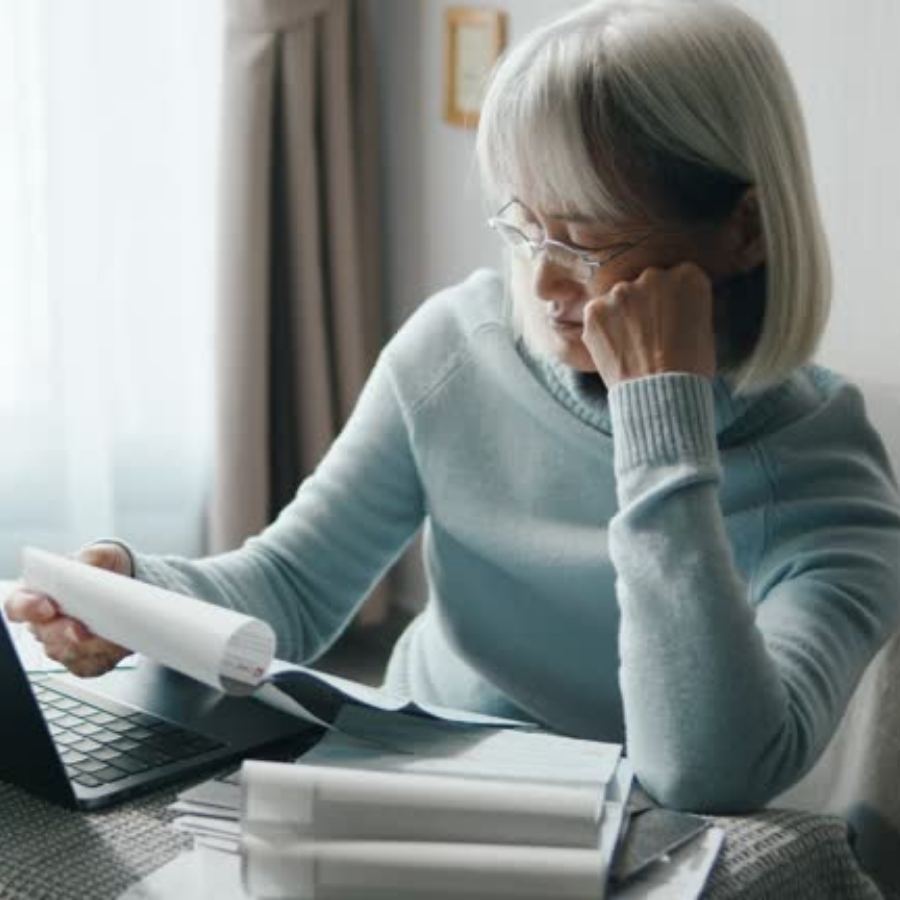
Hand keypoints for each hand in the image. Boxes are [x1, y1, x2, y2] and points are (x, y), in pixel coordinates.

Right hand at [4, 543, 133, 676]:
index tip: (47, 606)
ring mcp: (62, 644)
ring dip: (89, 646)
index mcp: (38, 594)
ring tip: (111, 635)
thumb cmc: (105, 568)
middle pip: (45, 636)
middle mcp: (45, 623)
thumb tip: (86, 566)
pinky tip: (118, 646)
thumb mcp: (102, 554)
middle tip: (82, 630)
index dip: (29, 608)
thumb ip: (91, 558)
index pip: (18, 605)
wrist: (130, 585)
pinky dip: (104, 658)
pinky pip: (89, 666)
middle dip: (65, 633)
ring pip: (68, 654)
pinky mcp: (84, 660)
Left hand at [581, 262, 716, 388]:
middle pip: (646, 284)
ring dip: (622, 316)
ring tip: (631, 347)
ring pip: (619, 299)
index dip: (672, 303)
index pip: (677, 279)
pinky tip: (614, 350)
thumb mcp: (705, 330)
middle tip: (648, 336)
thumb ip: (687, 308)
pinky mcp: (595, 309)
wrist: (661, 394)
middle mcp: (653, 275)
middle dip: (646, 305)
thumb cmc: (689, 369)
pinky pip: (597, 315)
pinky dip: (602, 330)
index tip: (670, 322)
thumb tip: (672, 310)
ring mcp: (621, 291)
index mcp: (688, 277)